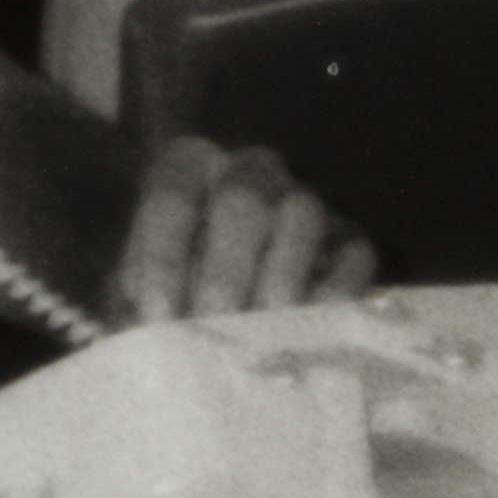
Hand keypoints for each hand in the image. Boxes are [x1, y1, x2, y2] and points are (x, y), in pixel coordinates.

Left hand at [111, 137, 379, 323]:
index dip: (162, 258)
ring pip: (302, 216)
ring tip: (260, 330)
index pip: (171, 196)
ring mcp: (306, 199)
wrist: (224, 299)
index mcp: (186, 167)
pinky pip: (355, 254)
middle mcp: (249, 171)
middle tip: (213, 321)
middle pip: (243, 198)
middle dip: (225, 268)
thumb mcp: (142, 287)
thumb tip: (159, 331)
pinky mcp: (351, 238)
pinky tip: (307, 329)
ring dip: (279, 277)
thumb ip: (142, 299)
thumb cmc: (169, 286)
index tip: (157, 314)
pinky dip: (332, 292)